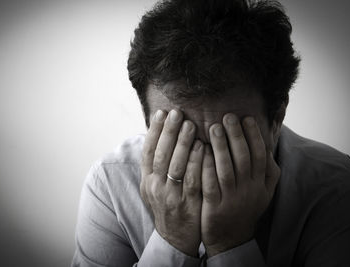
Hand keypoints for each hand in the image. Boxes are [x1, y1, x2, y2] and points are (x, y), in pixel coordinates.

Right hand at [140, 109, 203, 256]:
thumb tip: (162, 135)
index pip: (147, 151)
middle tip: (177, 113)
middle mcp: (155, 187)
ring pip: (175, 165)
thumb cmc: (168, 205)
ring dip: (182, 143)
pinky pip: (192, 179)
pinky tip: (202, 147)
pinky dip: (196, 161)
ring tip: (190, 124)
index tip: (161, 113)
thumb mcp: (155, 187)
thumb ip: (157, 165)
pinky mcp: (188, 204)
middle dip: (168, 132)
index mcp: (146, 180)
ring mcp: (171, 196)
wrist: (175, 237)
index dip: (154, 131)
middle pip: (160, 155)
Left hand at [201, 113, 279, 256]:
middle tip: (227, 117)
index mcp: (262, 184)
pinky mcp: (214, 207)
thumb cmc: (246, 207)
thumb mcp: (263, 190)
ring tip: (213, 128)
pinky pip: (210, 184)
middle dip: (236, 135)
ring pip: (226, 169)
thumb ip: (268, 169)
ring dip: (220, 147)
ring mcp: (232, 199)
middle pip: (243, 158)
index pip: (260, 155)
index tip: (246, 117)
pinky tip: (200, 151)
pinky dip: (206, 166)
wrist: (232, 238)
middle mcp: (249, 191)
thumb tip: (268, 142)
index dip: (254, 135)